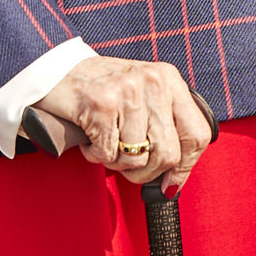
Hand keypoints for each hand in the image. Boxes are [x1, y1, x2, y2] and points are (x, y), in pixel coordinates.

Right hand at [32, 54, 213, 192]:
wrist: (57, 70)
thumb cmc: (104, 91)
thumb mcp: (144, 97)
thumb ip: (164, 127)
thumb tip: (174, 181)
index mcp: (170, 79)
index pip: (197, 133)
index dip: (186, 167)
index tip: (170, 184)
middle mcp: (154, 82)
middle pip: (168, 153)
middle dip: (146, 173)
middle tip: (129, 166)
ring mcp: (129, 91)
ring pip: (137, 159)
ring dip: (118, 163)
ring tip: (108, 143)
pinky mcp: (102, 104)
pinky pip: (108, 155)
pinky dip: (97, 156)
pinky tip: (92, 139)